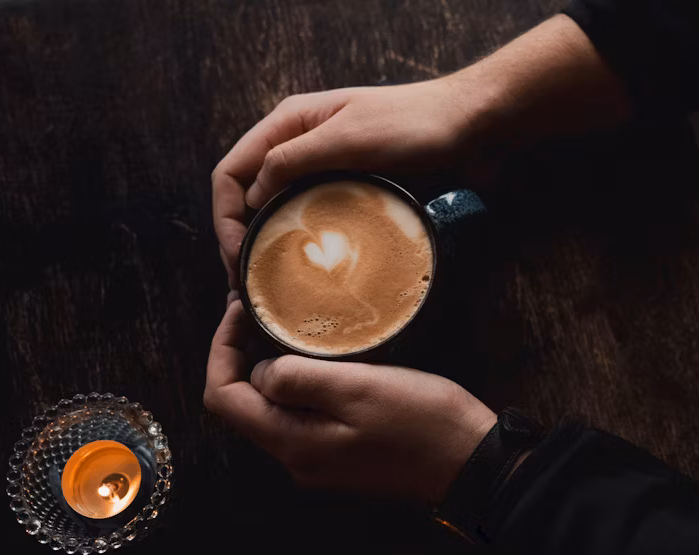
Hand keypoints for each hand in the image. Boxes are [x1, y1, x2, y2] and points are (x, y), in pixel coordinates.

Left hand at [203, 298, 496, 502]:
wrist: (474, 463)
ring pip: (273, 410)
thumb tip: (260, 372)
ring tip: (287, 326)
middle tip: (260, 308)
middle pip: (244, 405)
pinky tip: (321, 359)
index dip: (221, 349)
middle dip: (242, 354)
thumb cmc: (423, 423)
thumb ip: (298, 380)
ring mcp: (320, 461)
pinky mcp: (343, 455)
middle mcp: (297, 459)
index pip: (224, 397)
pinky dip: (298, 384)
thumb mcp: (358, 388)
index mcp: (293, 443)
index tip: (242, 308)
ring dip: (271, 368)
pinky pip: (302, 417)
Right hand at [211, 79, 481, 286]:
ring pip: (283, 212)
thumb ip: (293, 161)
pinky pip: (321, 220)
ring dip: (274, 247)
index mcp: (290, 123)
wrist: (474, 127)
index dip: (223, 217)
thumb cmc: (415, 125)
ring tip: (276, 288)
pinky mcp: (357, 191)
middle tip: (250, 286)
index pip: (232, 172)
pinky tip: (314, 274)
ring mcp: (330, 170)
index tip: (235, 259)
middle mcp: (302, 146)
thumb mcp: (348, 138)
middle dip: (242, 239)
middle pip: (250, 197)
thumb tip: (249, 198)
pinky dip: (310, 246)